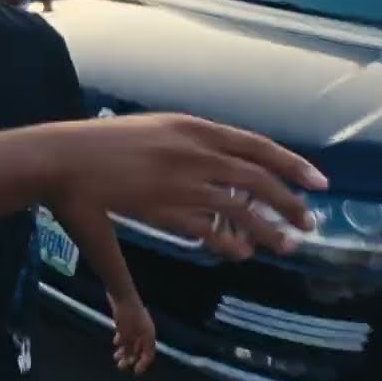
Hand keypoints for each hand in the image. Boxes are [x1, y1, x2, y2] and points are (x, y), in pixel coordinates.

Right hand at [51, 113, 327, 260]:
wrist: (64, 158)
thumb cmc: (103, 142)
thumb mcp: (155, 129)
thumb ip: (190, 141)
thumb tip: (220, 156)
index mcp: (192, 127)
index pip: (256, 146)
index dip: (291, 164)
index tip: (318, 181)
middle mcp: (193, 152)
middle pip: (257, 179)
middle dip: (290, 202)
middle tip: (310, 222)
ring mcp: (180, 182)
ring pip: (240, 208)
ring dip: (268, 229)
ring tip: (287, 244)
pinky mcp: (164, 211)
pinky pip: (209, 231)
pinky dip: (230, 244)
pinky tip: (240, 253)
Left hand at [109, 293, 154, 373]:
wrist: (121, 293)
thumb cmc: (126, 315)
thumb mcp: (126, 334)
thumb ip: (128, 347)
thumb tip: (128, 357)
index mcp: (149, 335)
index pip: (149, 354)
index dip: (143, 364)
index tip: (135, 371)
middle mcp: (145, 331)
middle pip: (140, 349)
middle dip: (131, 358)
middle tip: (120, 366)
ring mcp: (138, 324)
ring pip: (132, 341)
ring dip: (125, 350)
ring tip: (116, 356)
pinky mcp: (130, 319)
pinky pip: (128, 334)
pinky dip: (122, 340)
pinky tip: (115, 343)